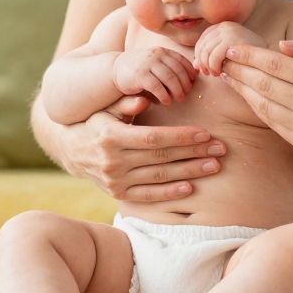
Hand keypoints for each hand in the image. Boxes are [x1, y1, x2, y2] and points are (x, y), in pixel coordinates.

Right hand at [61, 96, 226, 201]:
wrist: (71, 150)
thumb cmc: (96, 122)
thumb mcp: (105, 109)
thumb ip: (125, 102)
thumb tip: (145, 96)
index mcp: (111, 137)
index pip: (153, 138)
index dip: (181, 136)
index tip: (205, 133)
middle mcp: (112, 161)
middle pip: (161, 157)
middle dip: (194, 152)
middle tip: (220, 148)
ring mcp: (115, 181)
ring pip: (159, 177)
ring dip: (190, 172)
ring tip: (214, 165)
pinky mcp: (118, 194)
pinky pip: (148, 196)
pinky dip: (170, 193)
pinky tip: (190, 187)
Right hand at [112, 47, 196, 104]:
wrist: (115, 69)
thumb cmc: (141, 69)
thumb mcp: (156, 64)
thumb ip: (171, 67)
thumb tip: (194, 76)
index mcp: (162, 51)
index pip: (181, 60)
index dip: (189, 72)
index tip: (193, 82)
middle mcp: (156, 55)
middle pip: (178, 70)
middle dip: (185, 83)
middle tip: (186, 93)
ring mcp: (147, 64)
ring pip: (170, 78)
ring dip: (177, 90)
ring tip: (179, 99)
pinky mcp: (140, 75)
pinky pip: (157, 86)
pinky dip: (164, 95)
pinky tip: (166, 102)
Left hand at [193, 21, 264, 76]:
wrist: (271, 59)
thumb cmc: (250, 59)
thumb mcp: (227, 56)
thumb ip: (210, 58)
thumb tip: (194, 65)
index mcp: (222, 26)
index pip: (201, 42)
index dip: (199, 57)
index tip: (203, 69)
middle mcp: (225, 26)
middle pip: (202, 46)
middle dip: (202, 63)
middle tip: (207, 74)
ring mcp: (229, 30)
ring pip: (206, 52)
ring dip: (208, 66)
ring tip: (215, 74)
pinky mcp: (232, 39)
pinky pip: (214, 56)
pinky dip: (213, 67)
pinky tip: (220, 73)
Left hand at [219, 36, 292, 164]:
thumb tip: (280, 46)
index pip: (276, 65)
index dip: (250, 56)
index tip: (233, 49)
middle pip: (265, 85)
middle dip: (240, 71)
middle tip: (222, 60)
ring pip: (264, 106)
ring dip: (243, 91)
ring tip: (229, 77)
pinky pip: (273, 123)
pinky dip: (257, 108)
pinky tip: (248, 96)